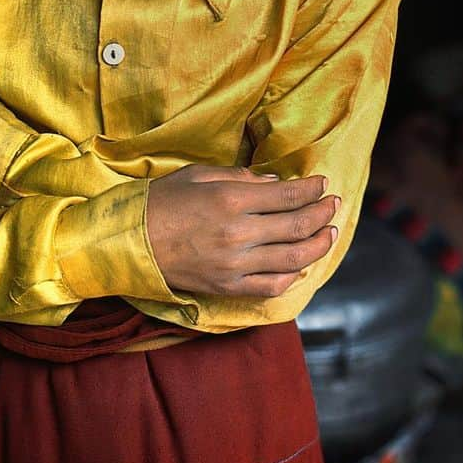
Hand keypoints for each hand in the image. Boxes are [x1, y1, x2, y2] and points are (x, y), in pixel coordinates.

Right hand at [145, 164, 339, 297]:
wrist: (129, 242)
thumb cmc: (162, 201)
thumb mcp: (199, 175)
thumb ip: (240, 177)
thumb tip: (275, 182)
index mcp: (231, 200)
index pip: (288, 196)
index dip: (312, 189)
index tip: (323, 183)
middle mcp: (239, 233)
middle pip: (298, 225)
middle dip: (323, 213)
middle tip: (333, 204)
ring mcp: (235, 264)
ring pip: (294, 258)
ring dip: (318, 244)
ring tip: (330, 232)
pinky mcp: (228, 287)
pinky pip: (272, 286)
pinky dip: (293, 275)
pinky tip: (302, 264)